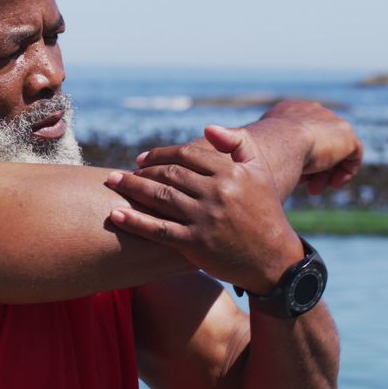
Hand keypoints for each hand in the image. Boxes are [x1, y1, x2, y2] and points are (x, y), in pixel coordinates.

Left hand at [104, 126, 302, 293]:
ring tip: (111, 183)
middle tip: (122, 173)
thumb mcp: (260, 172)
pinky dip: (134, 221)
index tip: (142, 159)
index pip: (186, 155)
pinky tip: (115, 215)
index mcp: (231, 171)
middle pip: (169, 174)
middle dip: (141, 171)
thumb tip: (206, 128)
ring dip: (131, 188)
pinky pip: (158, 229)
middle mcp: (217, 192)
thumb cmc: (266, 213)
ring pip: (160, 197)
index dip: (159, 154)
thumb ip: (237, 145)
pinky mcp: (195, 244)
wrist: (275, 260)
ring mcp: (205, 218)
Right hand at [260, 100, 362, 194]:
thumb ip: (269, 154)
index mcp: (286, 111)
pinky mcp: (346, 133)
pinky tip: (334, 183)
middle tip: (305, 187)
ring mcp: (329, 119)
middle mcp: (309, 110)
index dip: (295, 158)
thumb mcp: (261, 152)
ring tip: (315, 189)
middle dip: (312, 168)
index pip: (297, 135)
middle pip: (317, 143)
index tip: (292, 177)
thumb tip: (260, 172)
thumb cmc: (262, 152)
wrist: (281, 143)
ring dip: (325, 173)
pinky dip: (345, 170)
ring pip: (333, 150)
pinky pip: (352, 153)